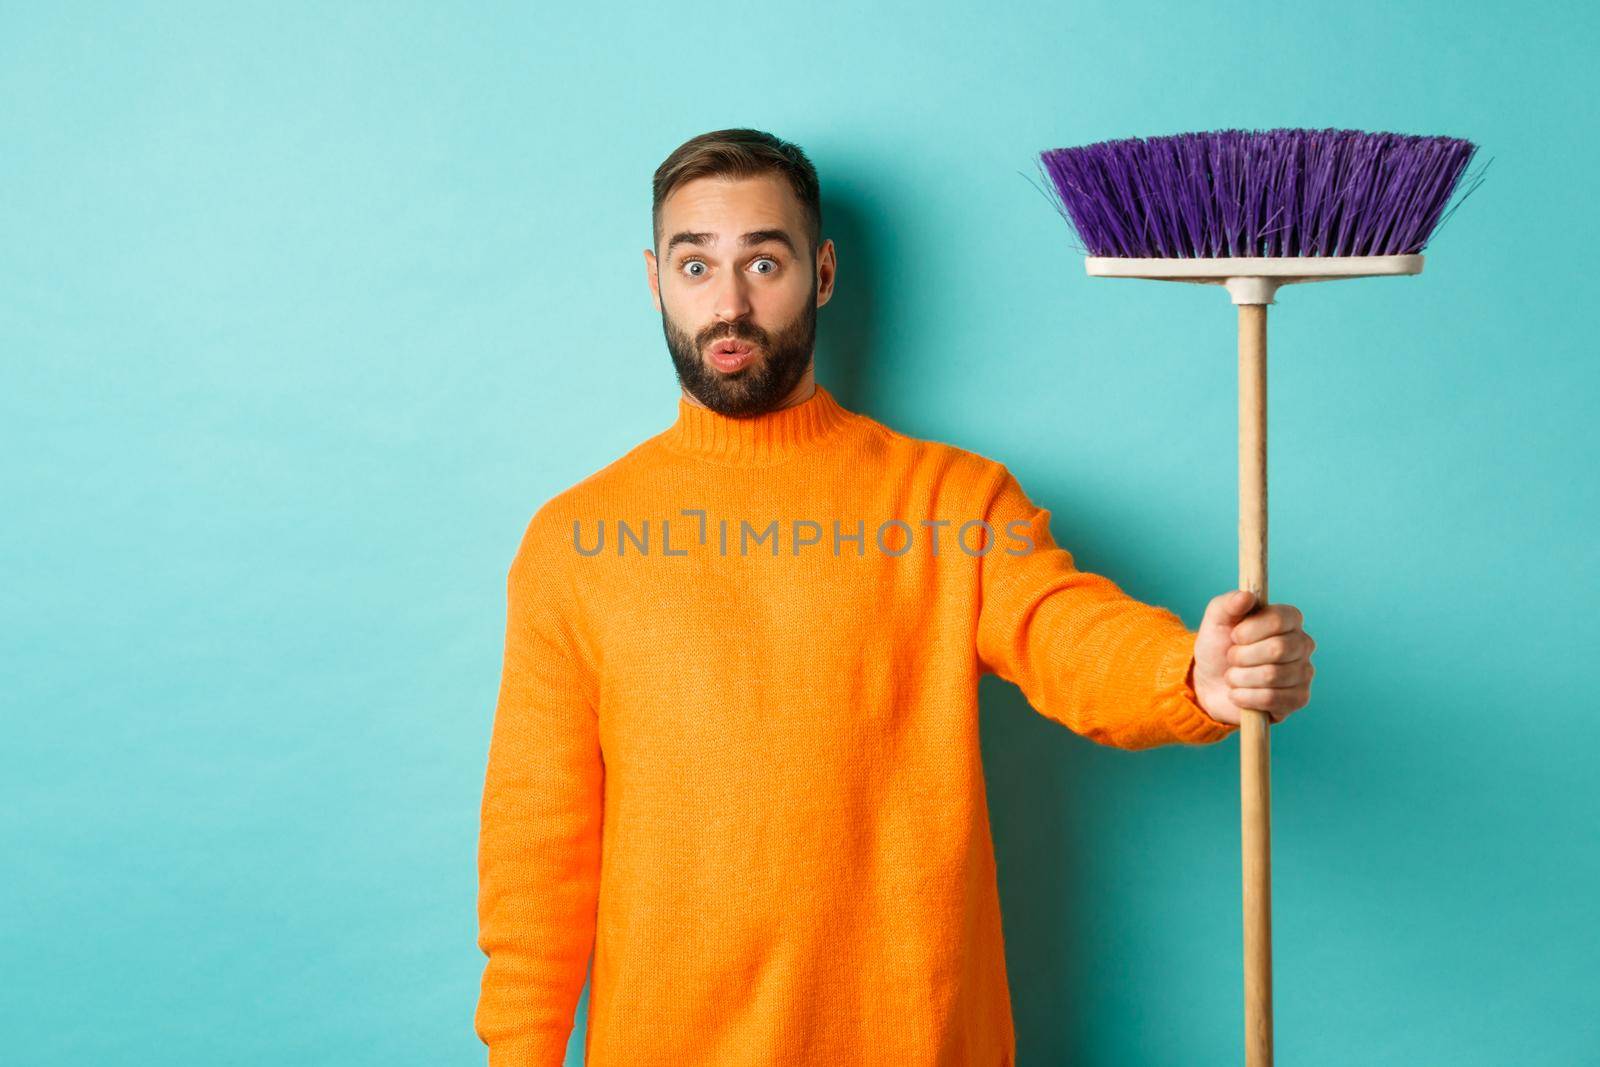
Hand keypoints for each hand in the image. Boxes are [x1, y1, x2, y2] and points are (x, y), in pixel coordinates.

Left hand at [1190, 590, 1315, 726]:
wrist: (1210, 683)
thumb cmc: (1219, 647)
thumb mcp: (1216, 620)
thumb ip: (1228, 603)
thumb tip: (1246, 596)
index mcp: (1288, 619)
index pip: (1280, 619)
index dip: (1251, 630)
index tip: (1234, 635)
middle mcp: (1302, 644)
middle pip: (1278, 649)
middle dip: (1242, 656)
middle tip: (1231, 658)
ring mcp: (1303, 672)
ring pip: (1272, 676)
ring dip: (1240, 677)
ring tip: (1232, 676)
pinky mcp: (1298, 699)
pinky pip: (1272, 699)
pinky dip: (1245, 696)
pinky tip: (1237, 693)